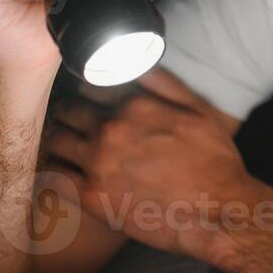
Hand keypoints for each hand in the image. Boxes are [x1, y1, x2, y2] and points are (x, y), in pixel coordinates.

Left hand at [43, 68, 257, 258]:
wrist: (218, 212)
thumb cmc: (215, 162)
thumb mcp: (200, 111)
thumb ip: (164, 83)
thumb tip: (135, 61)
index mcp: (135, 105)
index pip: (91, 85)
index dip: (89, 91)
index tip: (90, 100)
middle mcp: (110, 130)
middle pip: (68, 111)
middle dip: (70, 114)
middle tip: (75, 122)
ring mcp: (97, 164)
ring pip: (57, 141)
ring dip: (61, 139)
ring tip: (70, 146)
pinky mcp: (91, 196)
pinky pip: (55, 176)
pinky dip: (57, 169)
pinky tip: (67, 170)